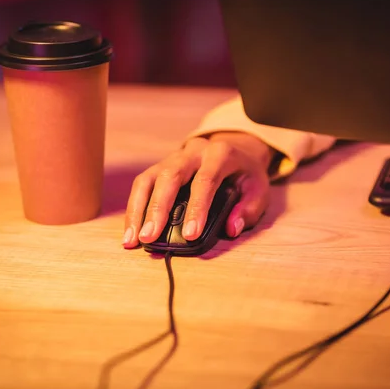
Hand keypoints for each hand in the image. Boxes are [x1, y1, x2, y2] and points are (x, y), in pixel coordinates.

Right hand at [122, 132, 274, 248]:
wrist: (233, 149)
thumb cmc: (245, 174)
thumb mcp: (259, 189)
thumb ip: (249, 209)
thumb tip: (231, 229)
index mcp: (219, 154)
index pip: (206, 180)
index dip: (197, 208)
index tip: (190, 234)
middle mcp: (192, 152)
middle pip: (169, 176)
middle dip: (157, 209)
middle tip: (149, 237)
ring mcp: (172, 158)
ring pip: (148, 179)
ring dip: (137, 210)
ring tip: (132, 239)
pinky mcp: (159, 167)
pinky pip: (141, 185)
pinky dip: (134, 209)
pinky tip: (131, 231)